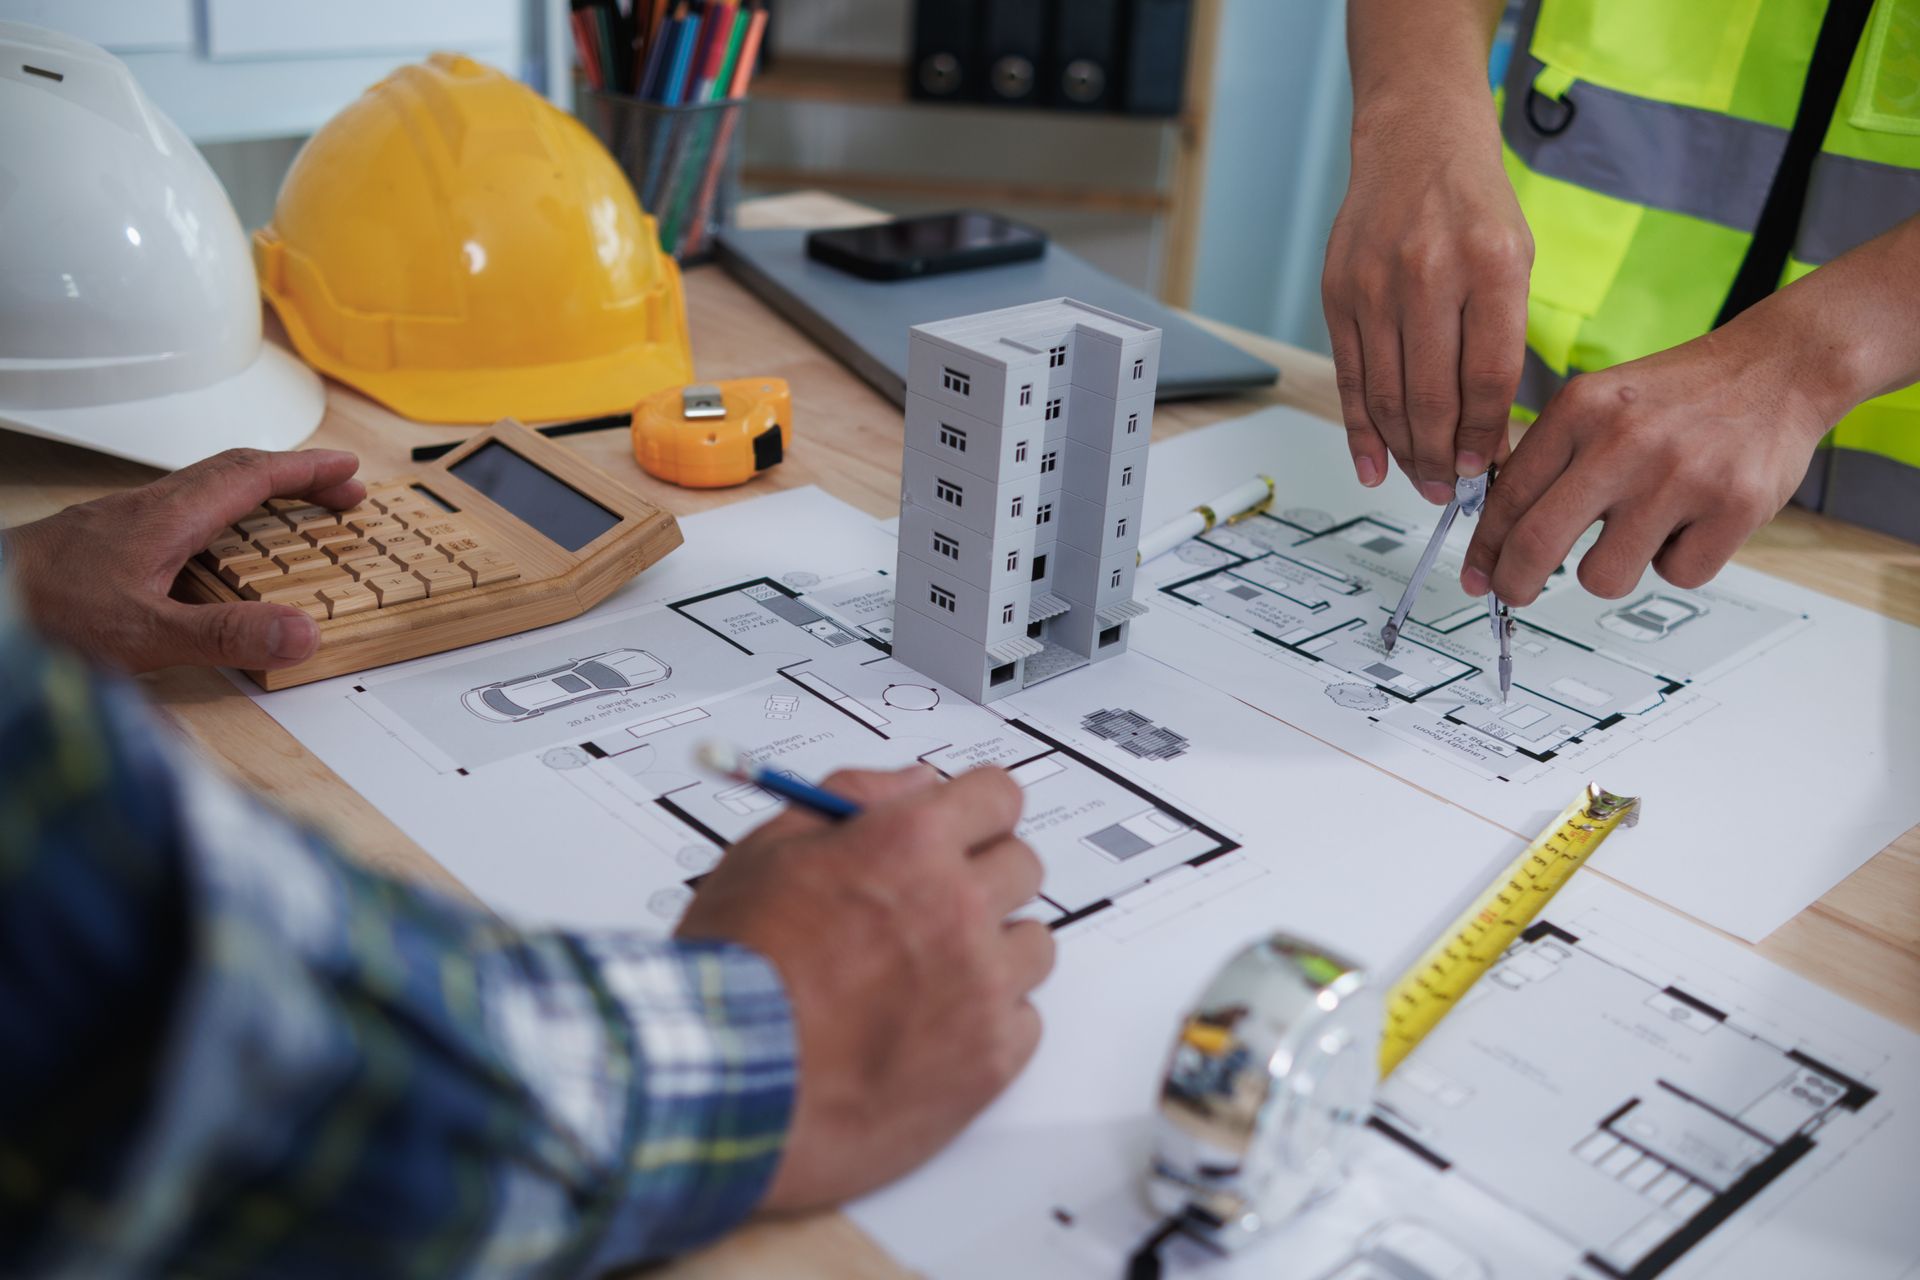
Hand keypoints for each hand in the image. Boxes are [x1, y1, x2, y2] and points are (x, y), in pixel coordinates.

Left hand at [3, 448, 364, 671]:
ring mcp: (123, 521)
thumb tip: (301, 632)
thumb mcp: (143, 634)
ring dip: (257, 491)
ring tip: (288, 511)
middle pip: (235, 472)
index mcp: (168, 518)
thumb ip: (225, 635)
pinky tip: (212, 545)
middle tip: (337, 491)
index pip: (252, 475)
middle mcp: (147, 509)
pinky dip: (220, 512)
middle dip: (294, 476)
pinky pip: (180, 508)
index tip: (348, 470)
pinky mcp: (105, 540)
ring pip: (205, 487)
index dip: (306, 470)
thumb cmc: (41, 612)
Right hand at [676, 765, 1051, 1211]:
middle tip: (931, 909)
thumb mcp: (767, 851)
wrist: (722, 1082)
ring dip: (993, 953)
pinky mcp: (991, 1060)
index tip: (964, 831)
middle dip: (983, 877)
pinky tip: (930, 1033)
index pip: (998, 796)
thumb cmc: (734, 972)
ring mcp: (983, 986)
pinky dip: (988, 1025)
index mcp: (911, 845)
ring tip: (927, 980)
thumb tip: (913, 783)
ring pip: (1034, 946)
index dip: (975, 812)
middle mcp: (960, 908)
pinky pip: (1026, 1021)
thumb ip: (850, 799)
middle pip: (1023, 867)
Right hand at [1322, 96, 1531, 501]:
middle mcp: (1430, 275)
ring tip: (1422, 483)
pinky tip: (1373, 465)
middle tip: (1452, 492)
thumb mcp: (1514, 259)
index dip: (1486, 437)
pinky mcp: (1338, 295)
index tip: (1488, 471)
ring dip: (1405, 451)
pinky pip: (1349, 378)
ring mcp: (1376, 285)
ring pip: (1387, 396)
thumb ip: (1503, 338)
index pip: (1488, 378)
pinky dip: (1359, 430)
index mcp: (1492, 265)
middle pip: (1434, 397)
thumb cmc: (1472, 202)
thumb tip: (1491, 429)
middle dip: (1444, 458)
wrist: (1414, 139)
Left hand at [1459, 331, 1833, 604]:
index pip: (1508, 495)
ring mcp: (1679, 476)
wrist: (1780, 366)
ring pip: (1604, 576)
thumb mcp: (1601, 400)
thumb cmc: (1682, 395)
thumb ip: (1551, 456)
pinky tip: (1692, 522)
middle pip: (1537, 544)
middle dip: (1515, 583)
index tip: (1477, 574)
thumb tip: (1497, 531)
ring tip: (1640, 530)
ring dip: (1613, 569)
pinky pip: (1677, 576)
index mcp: (1581, 409)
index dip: (1484, 548)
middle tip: (1515, 594)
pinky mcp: (1733, 507)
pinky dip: (1680, 561)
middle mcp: (1623, 441)